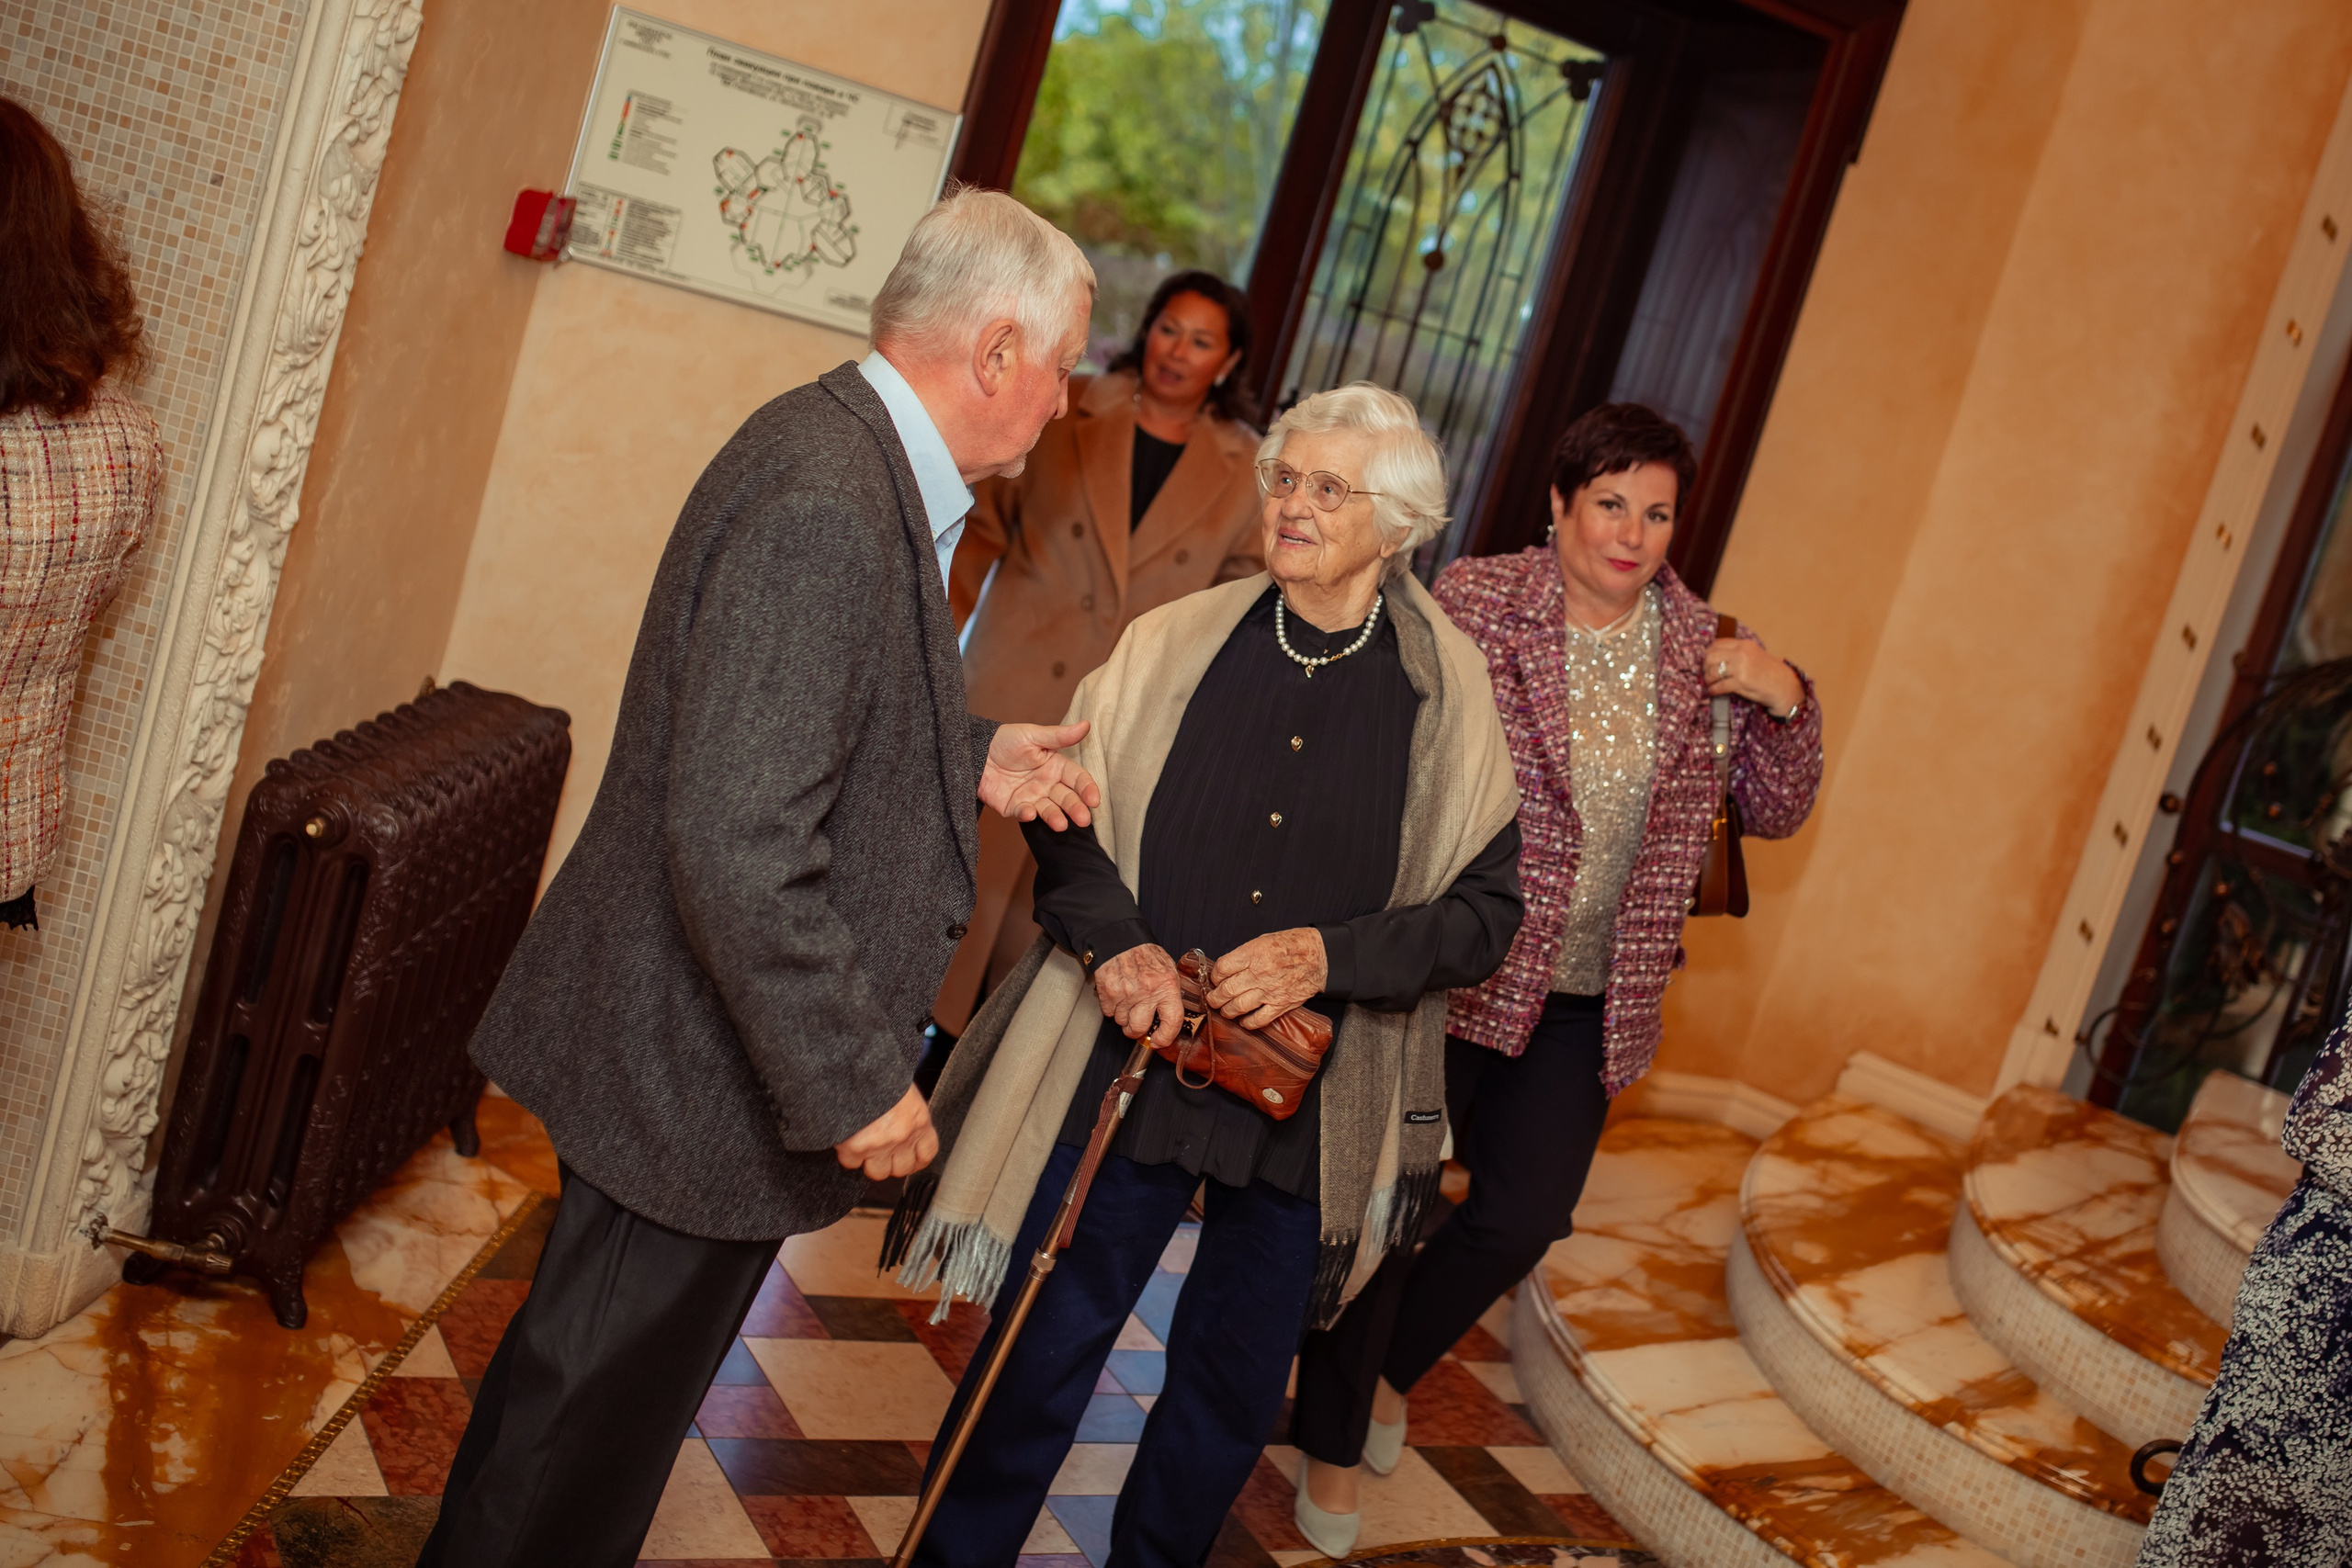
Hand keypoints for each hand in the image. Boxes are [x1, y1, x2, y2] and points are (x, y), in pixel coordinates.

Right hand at [833, 1083, 938, 1179]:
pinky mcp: (855, 1147)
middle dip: (890, 1163)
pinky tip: (845, 1138)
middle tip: (880, 1152)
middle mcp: (903, 1136)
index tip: (909, 1160)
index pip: (927, 1153)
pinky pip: (850, 1163)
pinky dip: (847, 1154)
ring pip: (877, 1172)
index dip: (916, 1160)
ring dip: (868, 1162)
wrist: (854, 1066)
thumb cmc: (879, 1074)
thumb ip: (906, 1114)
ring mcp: (880, 1144)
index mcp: (918, 1119)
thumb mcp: (903, 1091)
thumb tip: (901, 1130)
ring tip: (862, 1146)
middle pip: (901, 1169)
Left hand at [980, 721, 1100, 828]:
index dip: (1087, 788)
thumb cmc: (1006, 740)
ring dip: (1056, 817)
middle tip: (1084, 820)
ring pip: (1049, 810)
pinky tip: (1030, 812)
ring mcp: (1032, 797)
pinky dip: (1028, 814)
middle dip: (1076, 809)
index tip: (1094, 800)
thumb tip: (1086, 725)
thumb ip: (1059, 736)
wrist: (976, 752)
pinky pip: (1024, 813)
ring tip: (1061, 825)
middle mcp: (1048, 784)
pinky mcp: (1015, 807)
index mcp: (1056, 766)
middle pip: (1067, 798)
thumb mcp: (1033, 735)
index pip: (1077, 779)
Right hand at [1092, 943, 1185, 1048]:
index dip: (1165, 1038)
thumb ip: (1170, 993)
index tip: (1157, 1041)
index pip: (1172, 1021)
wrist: (1121, 938)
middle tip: (1137, 1025)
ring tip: (1127, 1002)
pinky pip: (1109, 1013)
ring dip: (1123, 1017)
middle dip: (1136, 1031)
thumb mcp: (1167, 969)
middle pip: (1139, 1028)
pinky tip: (1117, 995)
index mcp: (1166, 986)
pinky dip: (1112, 1008)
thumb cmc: (1144, 953)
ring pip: (1122, 1022)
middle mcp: (1147, 991)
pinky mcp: (1108, 992)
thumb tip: (1170, 1016)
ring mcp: (1126, 993)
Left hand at [1208, 928, 1325, 1029]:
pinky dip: (1247, 1023)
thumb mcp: (1263, 940)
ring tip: (1225, 1010)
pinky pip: (1258, 1020)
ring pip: (1237, 1007)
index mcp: (1254, 954)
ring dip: (1227, 1011)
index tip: (1216, 979)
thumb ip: (1244, 955)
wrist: (1319, 957)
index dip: (1215, 976)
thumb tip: (1227, 969)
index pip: (1222, 969)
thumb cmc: (1292, 946)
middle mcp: (1259, 973)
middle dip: (1215, 997)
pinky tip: (1244, 1020)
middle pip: (1226, 990)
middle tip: (1213, 999)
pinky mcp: (1280, 1005)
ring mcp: (1269, 991)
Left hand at [1704, 636, 1802, 716]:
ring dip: (1708, 679)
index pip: (1717, 644)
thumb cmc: (1768, 672)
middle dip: (1706, 667)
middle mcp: (1741, 653)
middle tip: (1707, 674)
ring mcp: (1741, 667)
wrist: (1783, 685)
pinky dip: (1713, 690)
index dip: (1708, 653)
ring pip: (1712, 671)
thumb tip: (1713, 657)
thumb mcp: (1753, 655)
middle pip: (1711, 657)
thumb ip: (1736, 653)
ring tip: (1711, 683)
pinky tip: (1714, 691)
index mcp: (1744, 645)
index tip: (1708, 662)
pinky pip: (1719, 686)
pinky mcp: (1741, 682)